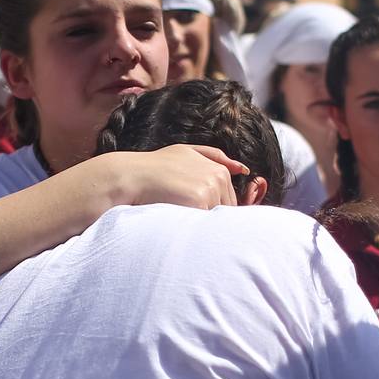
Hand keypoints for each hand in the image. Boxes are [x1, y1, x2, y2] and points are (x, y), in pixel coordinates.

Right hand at [97, 143, 246, 209]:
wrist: (134, 176)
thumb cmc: (157, 166)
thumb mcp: (187, 152)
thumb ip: (215, 157)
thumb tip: (243, 169)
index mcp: (219, 170)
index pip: (230, 202)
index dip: (212, 210)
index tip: (195, 211)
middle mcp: (218, 178)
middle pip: (226, 211)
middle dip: (210, 217)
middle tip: (187, 215)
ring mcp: (210, 190)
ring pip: (216, 218)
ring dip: (203, 223)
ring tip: (181, 215)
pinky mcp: (200, 202)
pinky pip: (206, 223)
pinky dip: (197, 226)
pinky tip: (182, 221)